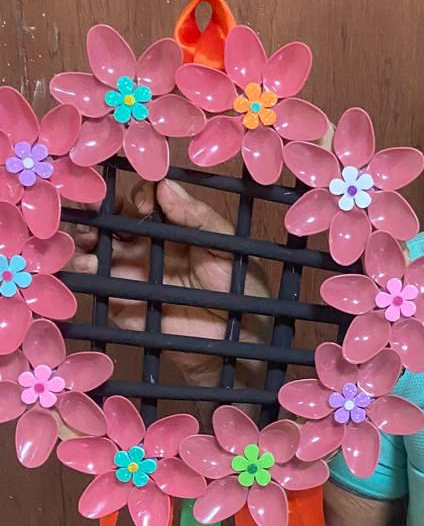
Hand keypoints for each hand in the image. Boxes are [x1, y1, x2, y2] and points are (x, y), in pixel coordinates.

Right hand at [63, 177, 271, 390]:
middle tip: (92, 206)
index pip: (144, 202)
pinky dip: (82, 267)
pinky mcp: (121, 300)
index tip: (144, 205)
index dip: (139, 196)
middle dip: (98, 209)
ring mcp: (131, 272)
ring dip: (85, 234)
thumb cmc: (240, 289)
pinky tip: (87, 261)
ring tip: (88, 234)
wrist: (237, 340)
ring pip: (97, 246)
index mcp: (172, 230)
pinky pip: (95, 281)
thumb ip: (198, 217)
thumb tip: (166, 186)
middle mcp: (147, 247)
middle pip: (113, 220)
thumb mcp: (227, 246)